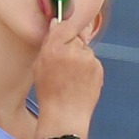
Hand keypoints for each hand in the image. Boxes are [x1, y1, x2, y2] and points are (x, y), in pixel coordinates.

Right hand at [32, 3, 105, 130]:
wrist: (66, 115)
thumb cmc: (49, 93)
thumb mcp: (40, 65)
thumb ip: (48, 43)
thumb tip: (56, 23)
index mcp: (54, 49)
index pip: (64, 24)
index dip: (65, 25)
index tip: (65, 26)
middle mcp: (73, 51)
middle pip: (76, 36)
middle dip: (72, 44)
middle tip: (65, 62)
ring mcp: (88, 59)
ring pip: (85, 50)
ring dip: (80, 57)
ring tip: (72, 76)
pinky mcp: (98, 68)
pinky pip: (92, 61)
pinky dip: (88, 68)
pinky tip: (80, 81)